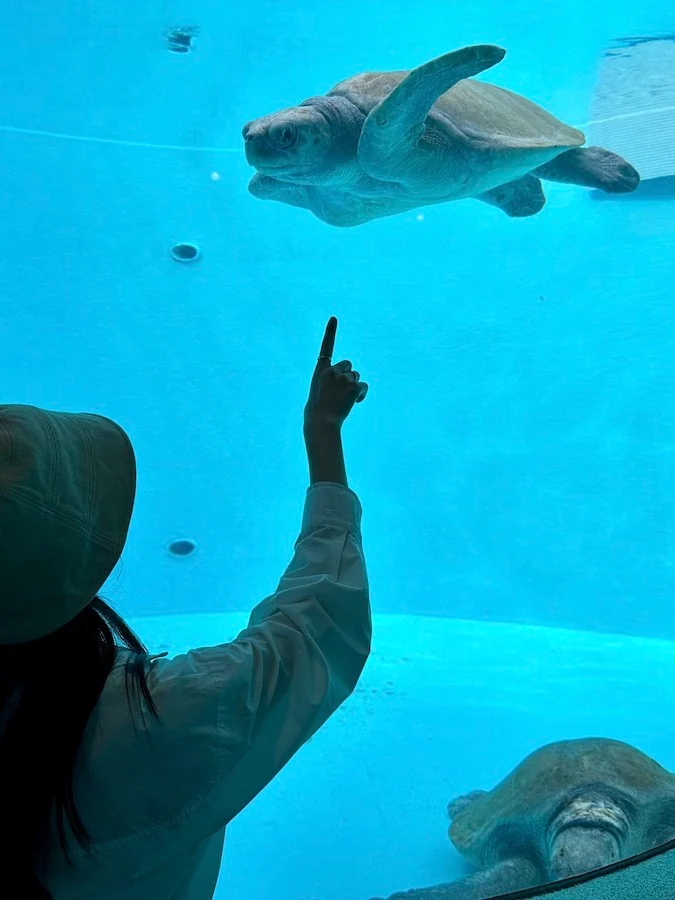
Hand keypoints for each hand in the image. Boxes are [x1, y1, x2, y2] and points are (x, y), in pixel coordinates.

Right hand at [304, 317, 368, 433]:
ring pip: (356, 377)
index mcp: (320, 370)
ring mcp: (343, 378)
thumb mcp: (320, 390)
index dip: (331, 332)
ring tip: (343, 400)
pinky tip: (353, 403)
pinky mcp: (353, 386)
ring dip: (354, 387)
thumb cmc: (318, 409)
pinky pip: (363, 386)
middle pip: (349, 365)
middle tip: (341, 392)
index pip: (326, 347)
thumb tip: (348, 383)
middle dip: (349, 376)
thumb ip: (331, 380)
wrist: (321, 421)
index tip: (334, 318)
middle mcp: (331, 370)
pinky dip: (361, 395)